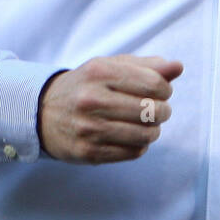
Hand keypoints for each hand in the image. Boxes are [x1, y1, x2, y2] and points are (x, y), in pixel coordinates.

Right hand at [37, 55, 182, 164]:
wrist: (42, 112)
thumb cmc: (86, 86)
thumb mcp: (111, 67)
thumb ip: (146, 66)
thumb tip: (178, 67)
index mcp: (99, 71)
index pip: (153, 83)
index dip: (165, 89)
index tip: (161, 92)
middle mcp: (91, 99)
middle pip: (151, 110)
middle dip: (162, 111)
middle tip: (155, 110)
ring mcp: (88, 128)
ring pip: (145, 134)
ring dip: (153, 130)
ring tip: (146, 124)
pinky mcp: (88, 152)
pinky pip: (133, 152)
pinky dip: (140, 145)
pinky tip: (131, 137)